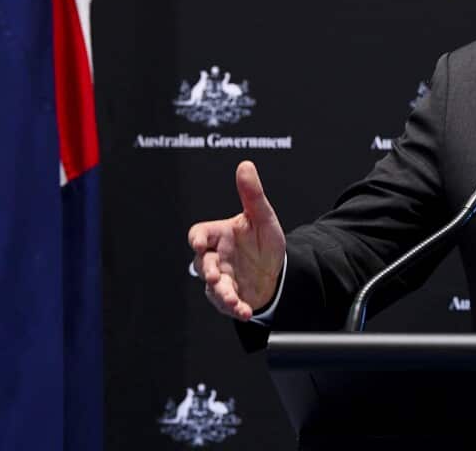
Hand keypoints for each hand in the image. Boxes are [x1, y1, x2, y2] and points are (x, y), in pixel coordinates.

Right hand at [187, 161, 286, 320]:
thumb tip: (245, 165)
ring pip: (213, 286)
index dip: (197, 238)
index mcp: (219, 235)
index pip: (199, 233)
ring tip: (234, 300)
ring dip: (222, 293)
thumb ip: (252, 194)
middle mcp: (215, 257)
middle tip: (215, 276)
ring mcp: (221, 278)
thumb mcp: (263, 218)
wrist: (278, 272)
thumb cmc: (264, 242)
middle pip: (202, 263)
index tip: (199, 243)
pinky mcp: (229, 296)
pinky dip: (236, 308)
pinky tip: (246, 311)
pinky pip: (227, 304)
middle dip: (208, 270)